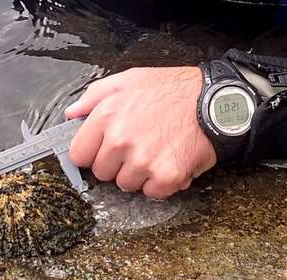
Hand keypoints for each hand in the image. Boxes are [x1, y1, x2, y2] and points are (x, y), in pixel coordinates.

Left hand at [65, 66, 216, 198]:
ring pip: (125, 185)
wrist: (215, 101)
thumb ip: (92, 97)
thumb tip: (71, 115)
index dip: (92, 153)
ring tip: (155, 151)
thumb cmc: (171, 90)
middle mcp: (120, 141)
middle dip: (116, 163)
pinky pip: (151, 193)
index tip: (104, 149)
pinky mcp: (166, 176)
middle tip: (137, 146)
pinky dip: (161, 183)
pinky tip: (169, 161)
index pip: (79, 155)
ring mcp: (143, 161)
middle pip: (102, 173)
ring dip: (138, 174)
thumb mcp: (127, 81)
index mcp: (106, 116)